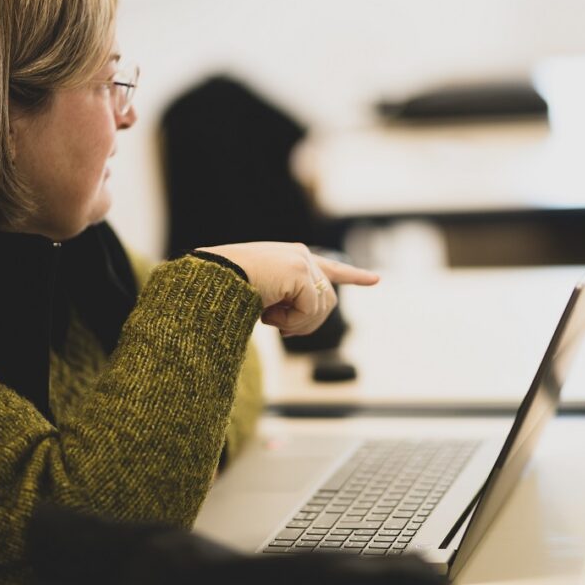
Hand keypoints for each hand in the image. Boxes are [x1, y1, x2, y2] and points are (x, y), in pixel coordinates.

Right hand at [197, 242, 378, 336]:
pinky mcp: (300, 272)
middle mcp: (300, 255)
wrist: (208, 283)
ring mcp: (301, 261)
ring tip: (270, 319)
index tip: (376, 279)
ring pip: (323, 307)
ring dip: (298, 323)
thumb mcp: (260, 296)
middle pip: (328, 300)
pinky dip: (291, 322)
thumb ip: (286, 300)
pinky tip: (269, 315)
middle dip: (309, 322)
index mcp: (291, 258)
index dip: (353, 275)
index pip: (330, 268)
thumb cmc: (226, 293)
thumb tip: (303, 321)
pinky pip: (310, 311)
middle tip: (281, 329)